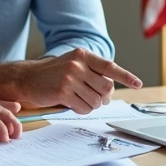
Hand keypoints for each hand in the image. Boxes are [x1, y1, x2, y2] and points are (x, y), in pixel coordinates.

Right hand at [19, 48, 142, 113]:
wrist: (28, 78)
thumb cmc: (54, 73)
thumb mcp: (74, 64)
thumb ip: (92, 72)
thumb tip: (111, 90)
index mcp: (83, 55)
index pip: (110, 67)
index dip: (126, 76)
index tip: (137, 84)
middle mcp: (78, 64)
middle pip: (106, 88)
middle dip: (104, 97)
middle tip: (95, 98)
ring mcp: (70, 78)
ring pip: (96, 101)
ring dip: (91, 105)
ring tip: (79, 100)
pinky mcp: (63, 92)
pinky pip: (84, 108)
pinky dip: (81, 110)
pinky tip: (72, 104)